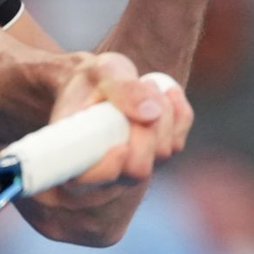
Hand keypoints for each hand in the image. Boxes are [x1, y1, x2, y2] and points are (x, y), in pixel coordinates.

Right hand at [50, 52, 192, 187]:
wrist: (98, 82)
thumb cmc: (91, 78)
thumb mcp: (101, 71)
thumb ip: (121, 88)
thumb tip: (151, 114)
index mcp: (74, 156)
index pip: (86, 182)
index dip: (107, 170)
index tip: (120, 146)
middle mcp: (104, 173)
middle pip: (137, 170)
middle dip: (146, 130)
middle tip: (140, 88)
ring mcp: (133, 169)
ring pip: (162, 154)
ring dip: (163, 114)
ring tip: (145, 84)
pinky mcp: (157, 158)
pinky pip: (179, 142)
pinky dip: (179, 115)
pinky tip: (167, 93)